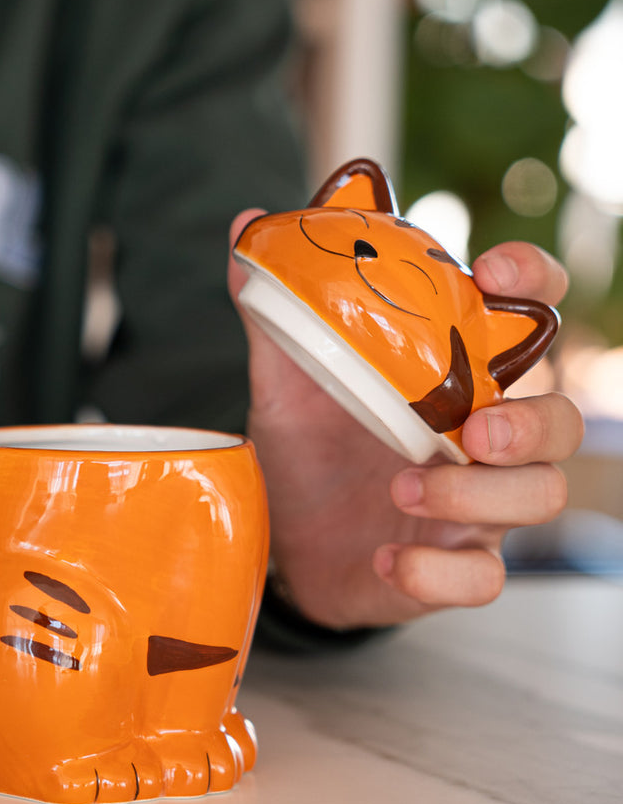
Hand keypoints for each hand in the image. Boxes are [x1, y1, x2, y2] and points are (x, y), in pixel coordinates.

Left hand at [229, 213, 583, 629]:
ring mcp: (472, 507)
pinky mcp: (449, 566)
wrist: (278, 538)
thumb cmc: (303, 449)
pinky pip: (481, 578)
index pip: (526, 320)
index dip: (532, 285)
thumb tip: (243, 225)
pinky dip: (438, 570)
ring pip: (537, 498)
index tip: (494, 271)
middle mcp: (477, 440)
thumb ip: (274, 315)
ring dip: (478, 494)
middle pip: (560, 423)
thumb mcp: (282, 381)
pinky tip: (387, 556)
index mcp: (449, 378)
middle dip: (533, 422)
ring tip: (403, 486)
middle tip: (475, 427)